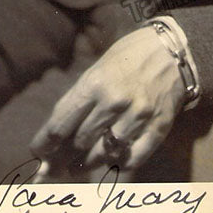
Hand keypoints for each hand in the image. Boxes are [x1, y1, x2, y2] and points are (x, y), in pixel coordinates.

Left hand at [31, 27, 185, 168]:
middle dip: (67, 153)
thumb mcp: (100, 67)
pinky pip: (133, 158)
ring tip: (84, 164)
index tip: (38, 153)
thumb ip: (81, 99)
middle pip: (80, 141)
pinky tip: (114, 160)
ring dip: (91, 161)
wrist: (174, 48)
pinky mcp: (159, 126)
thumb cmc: (131, 56)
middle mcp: (114, 101)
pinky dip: (121, 163)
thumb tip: (58, 134)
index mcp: (95, 82)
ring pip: (105, 153)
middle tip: (61, 161)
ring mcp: (138, 115)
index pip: (60, 124)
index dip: (45, 143)